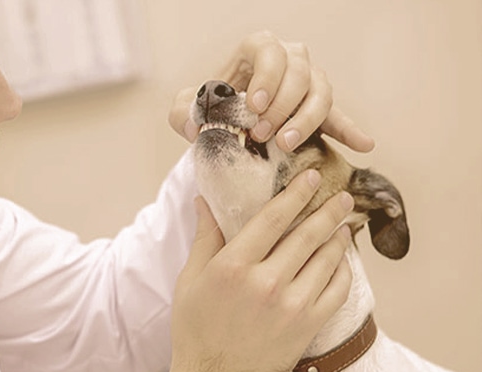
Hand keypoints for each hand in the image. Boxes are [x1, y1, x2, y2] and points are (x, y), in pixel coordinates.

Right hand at [162, 170, 353, 371]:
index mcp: (233, 267)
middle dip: (327, 210)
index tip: (311, 177)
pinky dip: (343, 270)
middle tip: (341, 195)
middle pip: (307, 234)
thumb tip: (204, 201)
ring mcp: (292, 306)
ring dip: (338, 237)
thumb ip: (205, 238)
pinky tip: (342, 260)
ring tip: (343, 224)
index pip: (273, 218)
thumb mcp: (190, 281)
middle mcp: (266, 282)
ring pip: (326, 259)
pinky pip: (337, 290)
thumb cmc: (196, 331)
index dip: (295, 194)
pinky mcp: (308, 326)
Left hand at [168, 31, 374, 152]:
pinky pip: (340, 116)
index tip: (253, 107)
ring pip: (321, 91)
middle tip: (263, 135)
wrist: (224, 124)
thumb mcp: (187, 108)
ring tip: (288, 145)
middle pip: (299, 72)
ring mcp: (308, 81)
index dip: (266, 77)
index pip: (268, 51)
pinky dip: (351, 130)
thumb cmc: (208, 110)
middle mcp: (289, 58)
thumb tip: (196, 125)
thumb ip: (183, 111)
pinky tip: (364, 145)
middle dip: (282, 106)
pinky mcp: (320, 108)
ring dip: (307, 119)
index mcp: (256, 49)